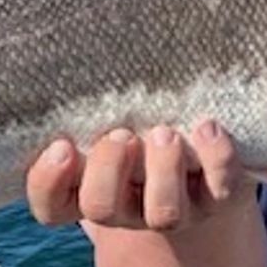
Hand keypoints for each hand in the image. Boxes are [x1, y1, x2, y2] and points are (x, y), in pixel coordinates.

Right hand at [26, 120, 255, 231]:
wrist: (197, 156)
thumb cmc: (135, 122)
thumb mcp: (103, 115)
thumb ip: (83, 105)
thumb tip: (63, 54)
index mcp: (87, 189)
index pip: (50, 206)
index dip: (49, 181)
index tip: (62, 145)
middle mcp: (126, 208)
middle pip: (101, 208)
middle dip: (109, 167)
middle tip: (123, 134)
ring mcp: (172, 208)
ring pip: (162, 213)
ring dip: (162, 169)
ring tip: (165, 133)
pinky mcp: (214, 196)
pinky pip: (218, 187)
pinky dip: (215, 156)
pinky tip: (208, 127)